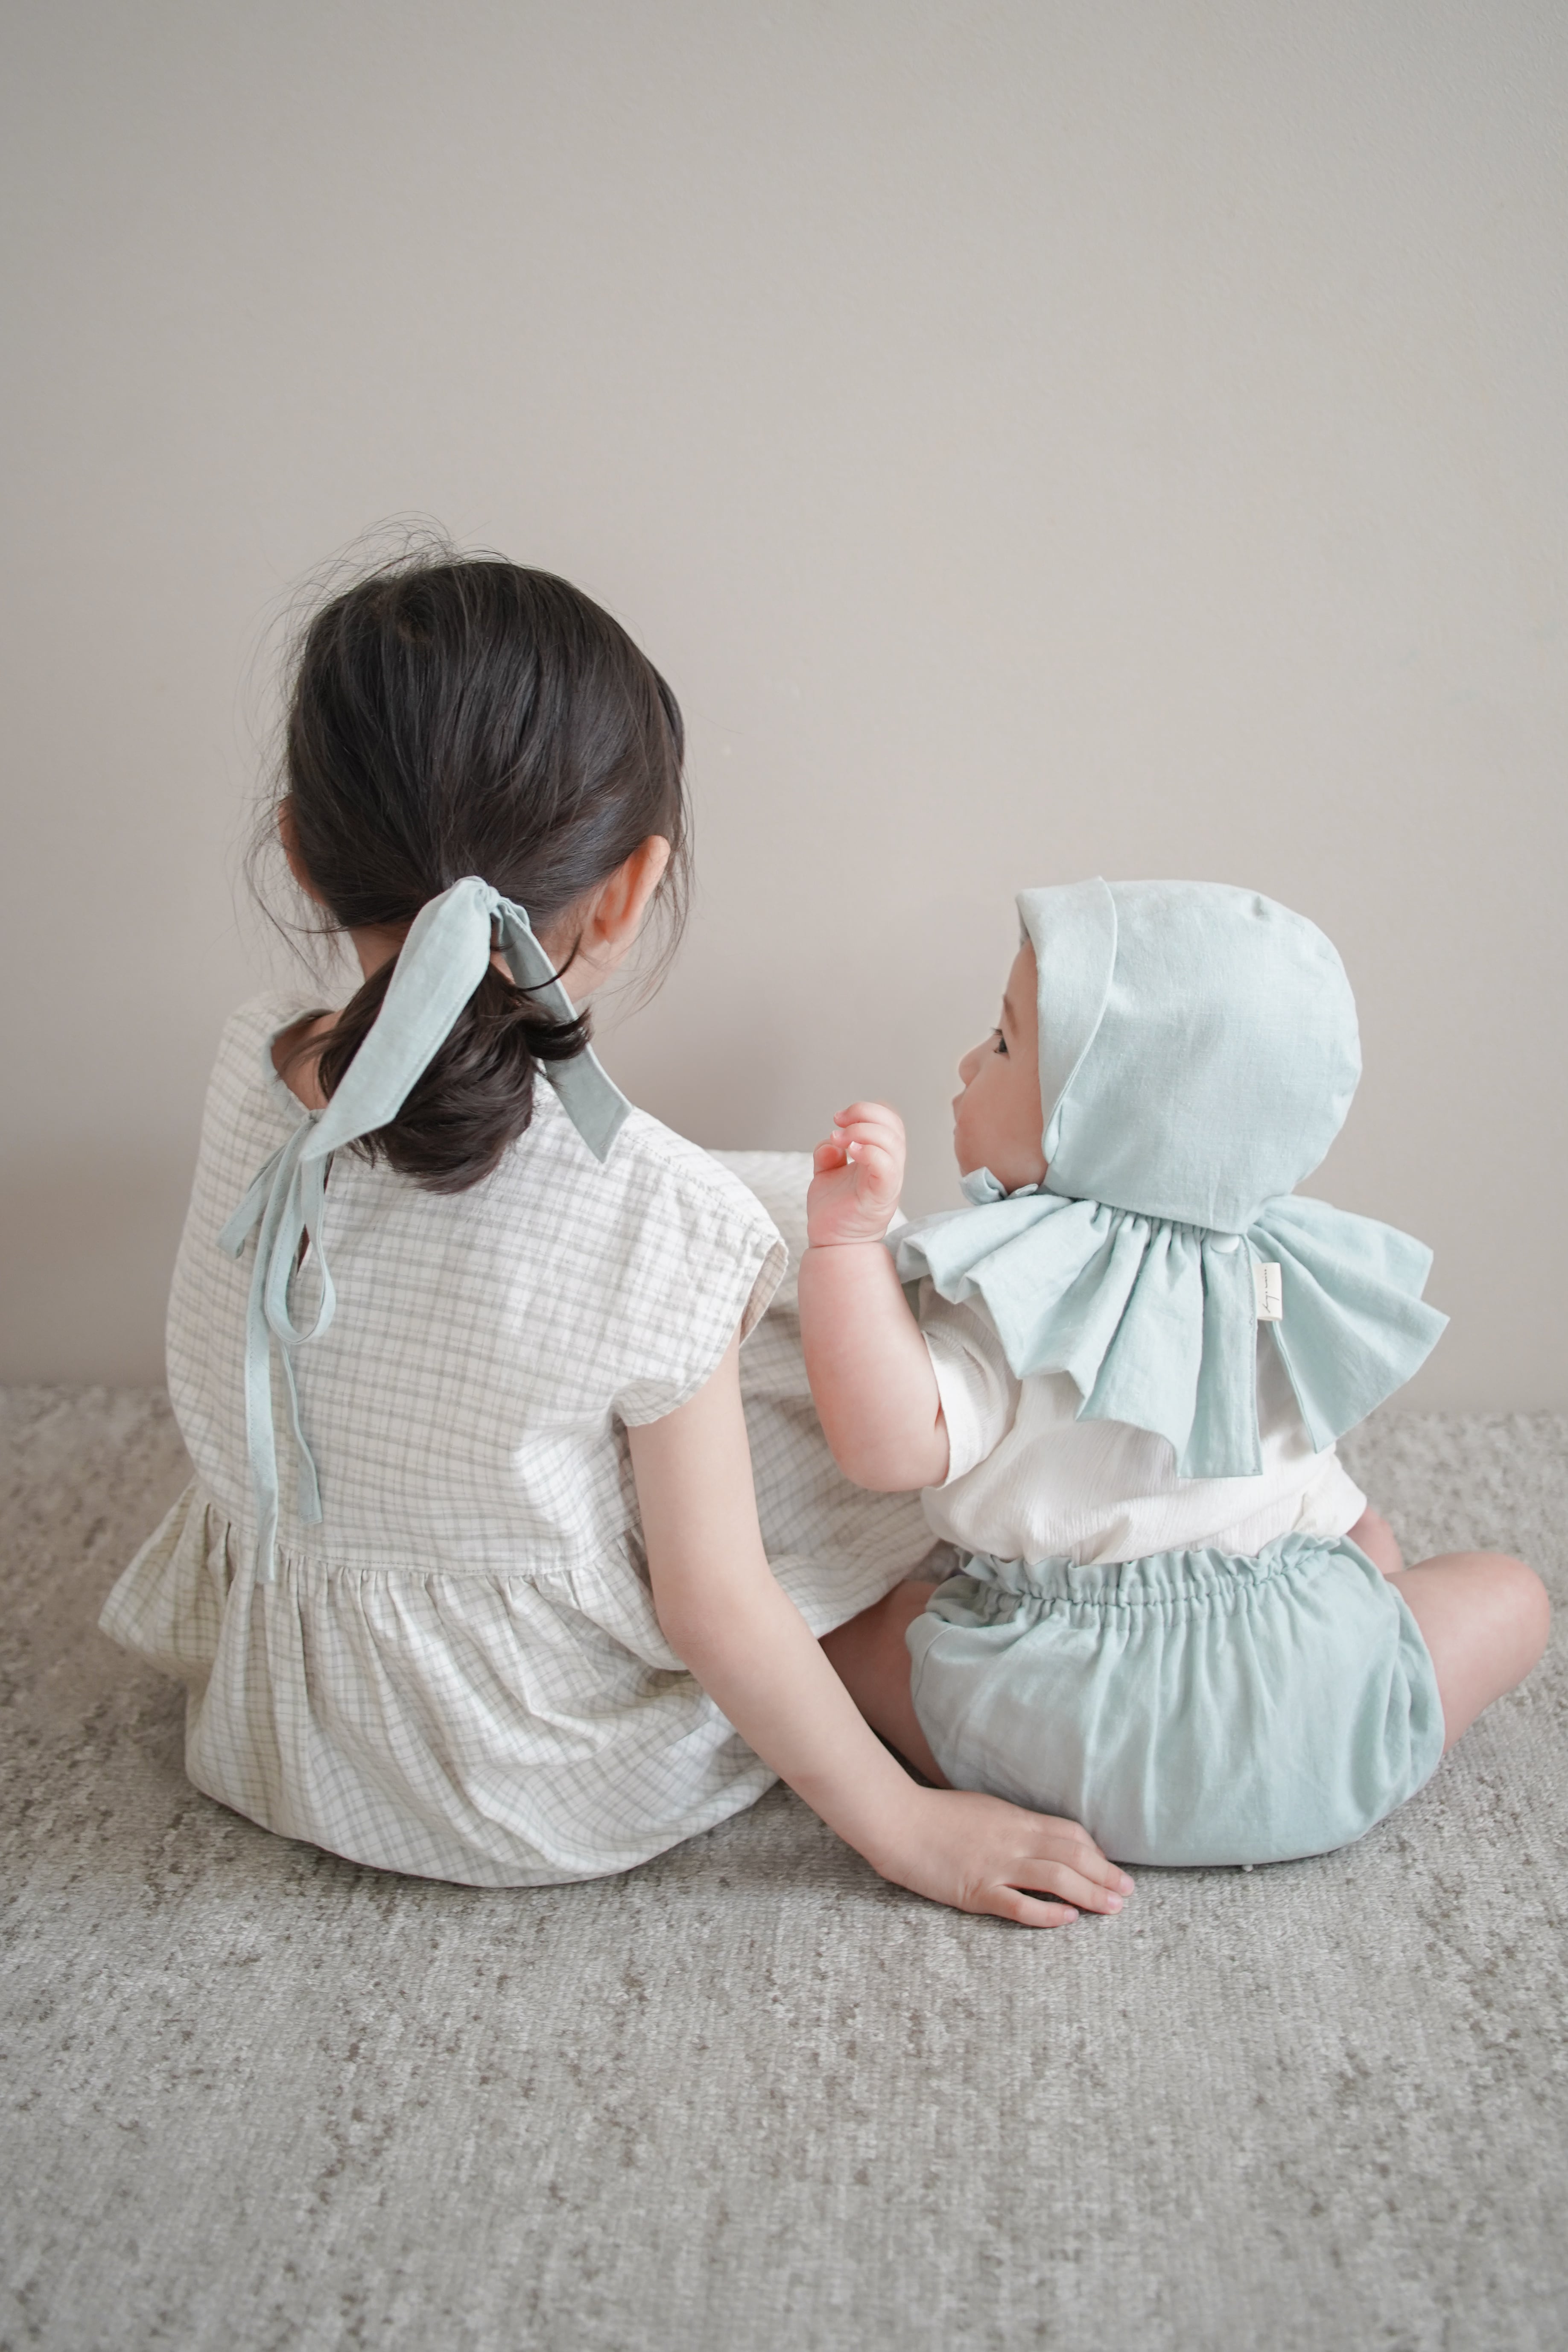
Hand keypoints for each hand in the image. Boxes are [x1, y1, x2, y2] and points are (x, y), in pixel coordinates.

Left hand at [808, 1101, 906, 1246]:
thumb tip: (830, 1143)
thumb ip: (828, 1154)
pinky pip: (887, 1167)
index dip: (867, 1111)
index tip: (838, 1118)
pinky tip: (850, 1152)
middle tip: (838, 1123)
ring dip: (863, 1132)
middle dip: (864, 1114)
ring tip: (839, 1139)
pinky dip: (870, 1152)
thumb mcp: (826, 1174)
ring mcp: (888, 1182)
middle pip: (894, 1126)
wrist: (830, 1243)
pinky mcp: (881, 1197)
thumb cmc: (833, 1211)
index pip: (889, 1121)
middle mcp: (889, 1167)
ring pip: (892, 1143)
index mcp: (880, 1158)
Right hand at [875, 1787, 1132, 1927]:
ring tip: (1111, 1908)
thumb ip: (1012, 1824)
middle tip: (1127, 1893)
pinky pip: (1019, 1905)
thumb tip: (1038, 1838)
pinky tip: (1067, 1919)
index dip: (1096, 1852)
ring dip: (1090, 1894)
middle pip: (1072, 1857)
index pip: (1069, 1833)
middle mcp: (1012, 1841)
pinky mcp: (977, 1892)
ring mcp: (996, 1867)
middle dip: (1105, 1875)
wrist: (897, 1822)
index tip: (1110, 1867)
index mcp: (1015, 1819)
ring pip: (1055, 1879)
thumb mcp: (983, 1810)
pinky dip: (1047, 1913)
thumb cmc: (936, 1814)